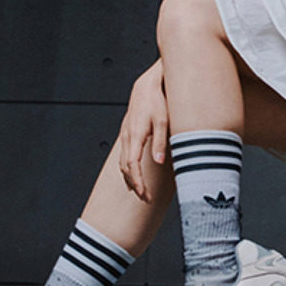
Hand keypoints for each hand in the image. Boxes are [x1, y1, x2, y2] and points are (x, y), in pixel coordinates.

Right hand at [118, 60, 168, 199]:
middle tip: (146, 199)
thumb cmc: (157, 101)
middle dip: (135, 185)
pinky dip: (127, 170)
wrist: (146, 86)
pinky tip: (133, 176)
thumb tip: (158, 162)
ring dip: (130, 179)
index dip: (137, 182)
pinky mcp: (127, 134)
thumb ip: (160, 142)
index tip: (143, 195)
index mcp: (135, 136)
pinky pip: (123, 156)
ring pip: (122, 163)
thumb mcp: (163, 121)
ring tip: (141, 192)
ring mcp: (125, 136)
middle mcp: (127, 137)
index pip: (132, 166)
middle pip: (126, 168)